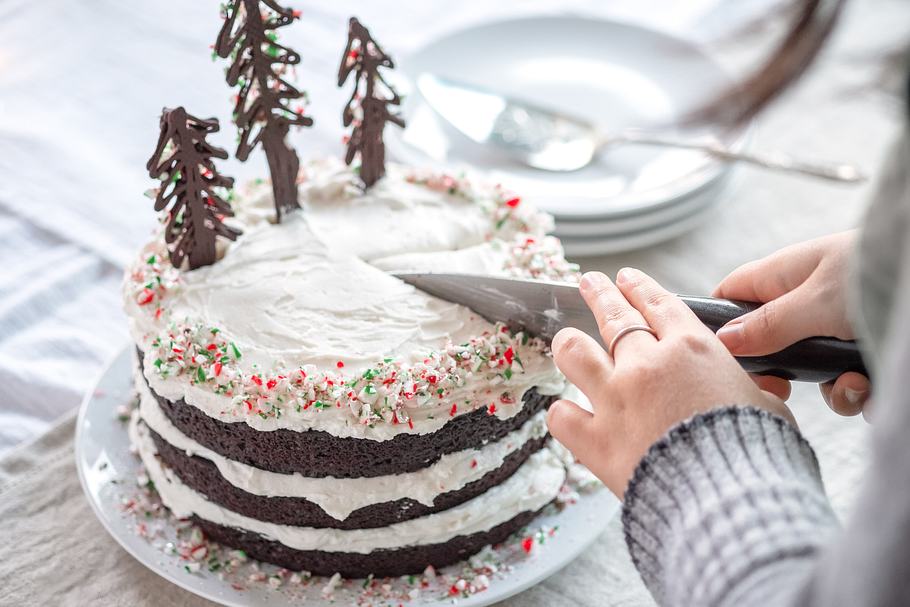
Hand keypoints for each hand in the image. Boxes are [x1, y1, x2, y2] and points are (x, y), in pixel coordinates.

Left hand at [547, 269, 792, 497]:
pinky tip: (566, 412)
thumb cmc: (757, 453)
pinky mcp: (596, 440)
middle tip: (590, 282)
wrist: (731, 502)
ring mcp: (615, 399)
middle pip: (613, 314)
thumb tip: (765, 388)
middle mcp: (646, 365)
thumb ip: (755, 390)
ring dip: (568, 342)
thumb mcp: (768, 408)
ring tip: (563, 338)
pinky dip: (563, 414)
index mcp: (692, 349)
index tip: (627, 278)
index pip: (658, 303)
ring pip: (575, 351)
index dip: (639, 287)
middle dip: (599, 293)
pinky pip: (562, 416)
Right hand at [712, 231, 870, 417]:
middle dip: (781, 372)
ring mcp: (840, 327)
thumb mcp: (813, 303)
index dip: (720, 324)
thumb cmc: (878, 276)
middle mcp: (810, 301)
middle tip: (784, 388)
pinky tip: (872, 388)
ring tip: (854, 385)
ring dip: (830, 388)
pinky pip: (850, 383)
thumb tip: (722, 341)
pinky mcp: (868, 351)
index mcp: (786, 275)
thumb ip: (766, 325)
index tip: (720, 358)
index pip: (733, 294)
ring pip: (813, 371)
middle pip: (771, 343)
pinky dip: (861, 392)